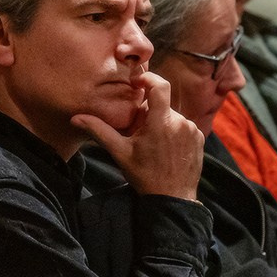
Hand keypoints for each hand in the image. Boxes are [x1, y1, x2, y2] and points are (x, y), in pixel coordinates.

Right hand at [73, 71, 203, 200]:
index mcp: (160, 122)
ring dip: (161, 124)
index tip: (136, 82)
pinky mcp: (199, 138)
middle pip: (161, 105)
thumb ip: (99, 131)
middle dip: (148, 114)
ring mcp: (192, 130)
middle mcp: (180, 121)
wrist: (172, 199)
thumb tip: (76, 118)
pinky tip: (166, 149)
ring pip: (171, 116)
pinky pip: (183, 126)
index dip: (147, 77)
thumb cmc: (145, 176)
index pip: (159, 85)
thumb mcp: (120, 153)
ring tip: (153, 145)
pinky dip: (173, 132)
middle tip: (138, 133)